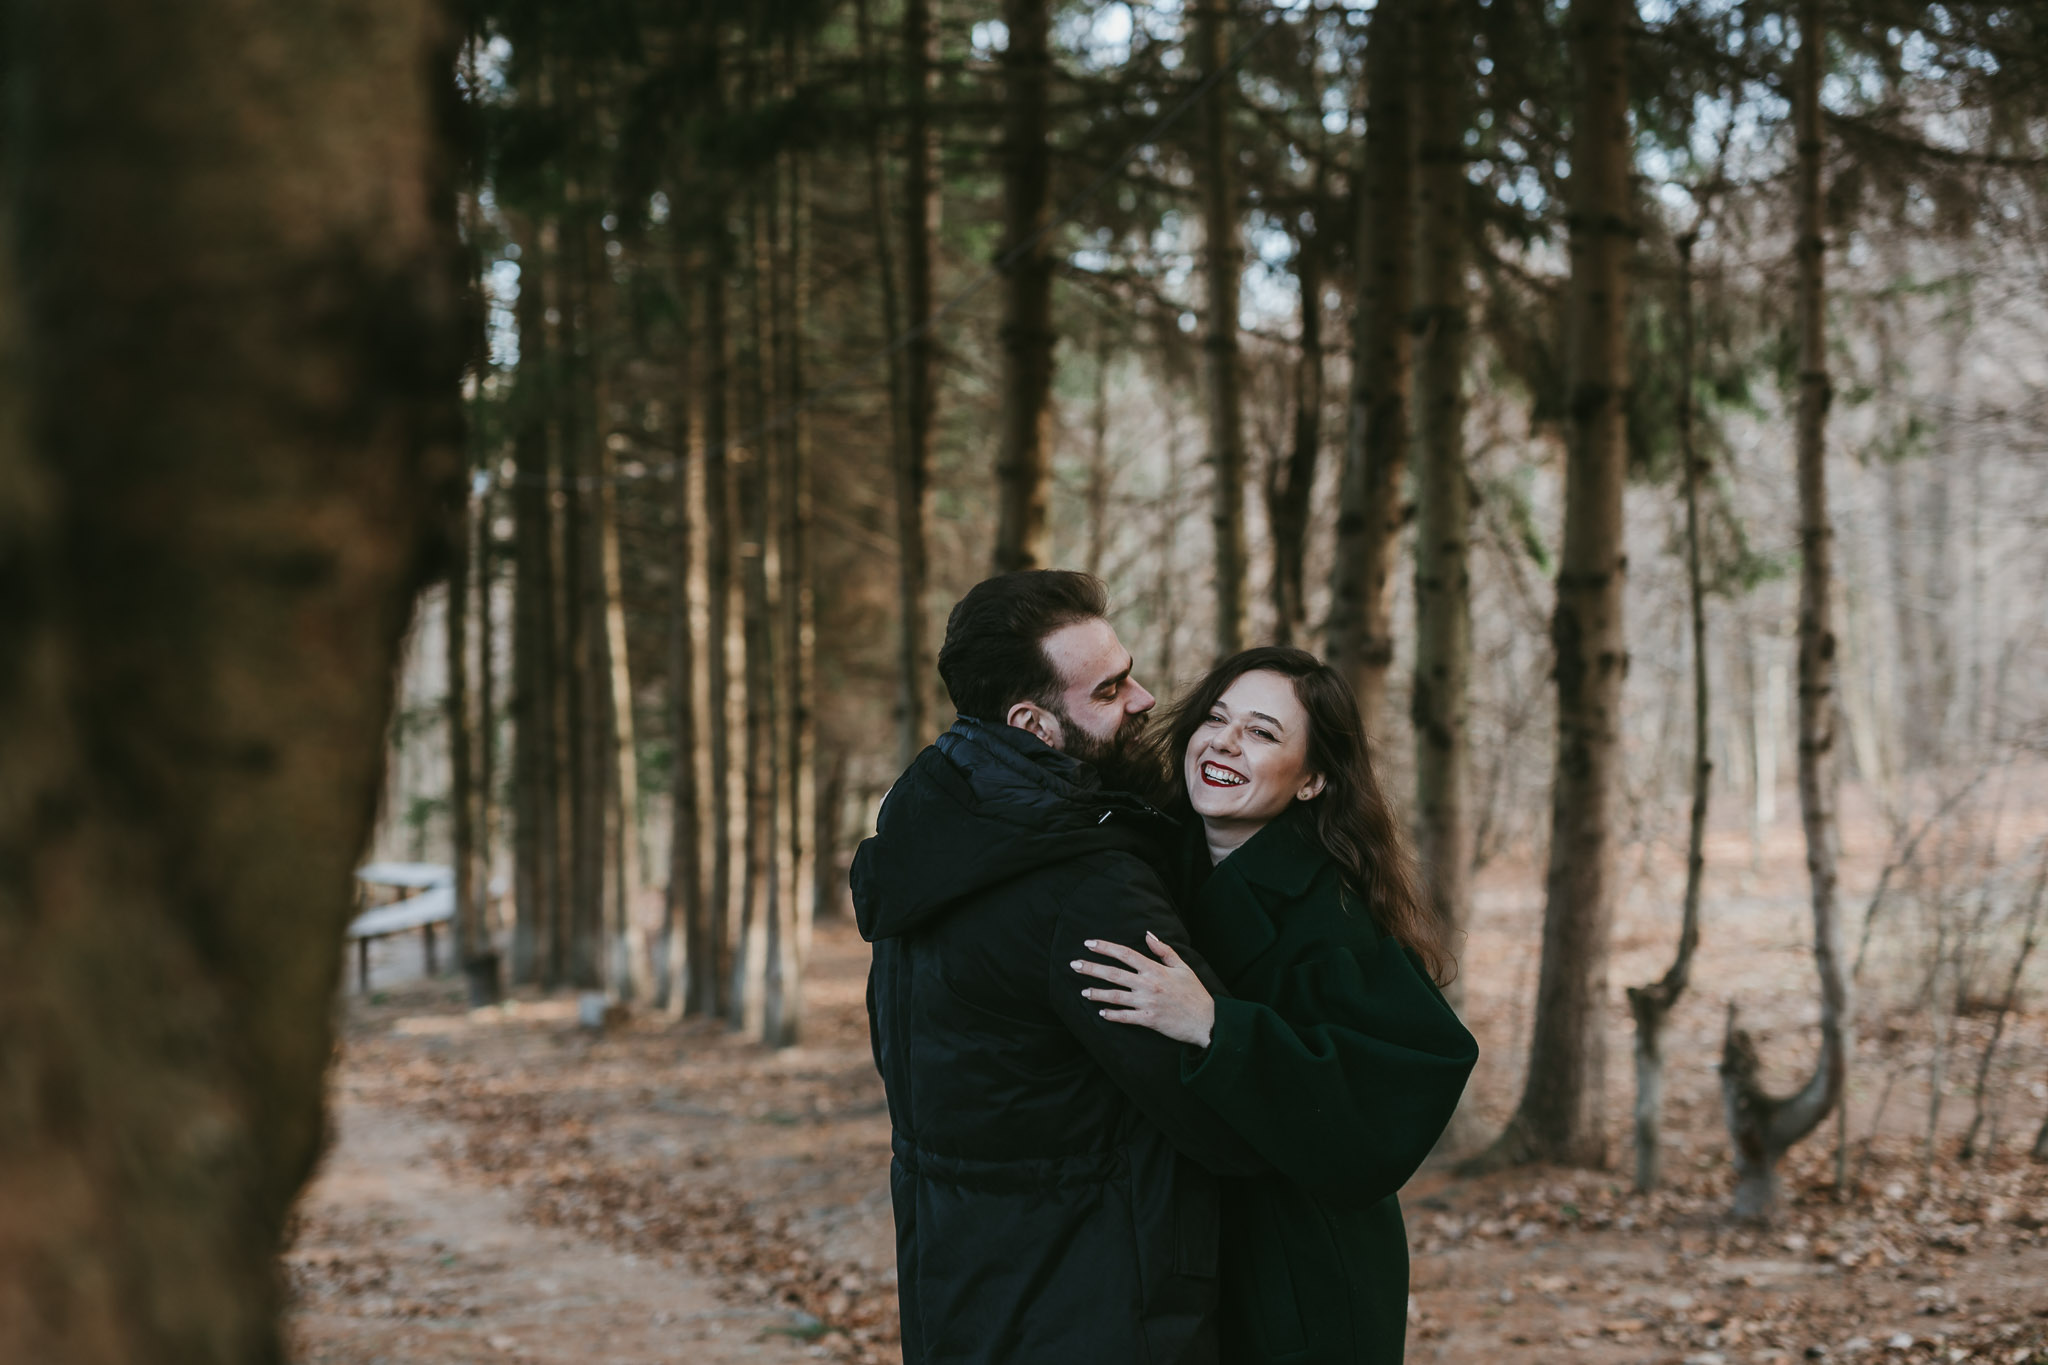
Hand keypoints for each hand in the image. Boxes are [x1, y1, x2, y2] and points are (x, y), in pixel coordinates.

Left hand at [1072, 932, 1215, 1047]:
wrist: (1206, 1020)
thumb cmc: (1195, 993)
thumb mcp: (1183, 967)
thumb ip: (1164, 950)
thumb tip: (1148, 935)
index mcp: (1155, 969)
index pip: (1125, 954)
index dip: (1106, 947)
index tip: (1089, 943)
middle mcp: (1148, 984)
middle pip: (1114, 973)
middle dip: (1092, 968)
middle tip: (1074, 964)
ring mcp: (1147, 1002)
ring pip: (1115, 996)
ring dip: (1097, 993)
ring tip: (1083, 991)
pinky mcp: (1149, 1019)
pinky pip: (1125, 1017)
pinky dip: (1112, 1015)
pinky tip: (1101, 1012)